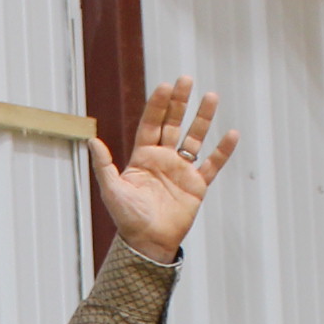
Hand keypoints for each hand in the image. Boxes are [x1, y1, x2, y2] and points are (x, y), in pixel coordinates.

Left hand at [88, 76, 237, 262]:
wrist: (148, 243)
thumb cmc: (127, 218)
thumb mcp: (112, 191)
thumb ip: (104, 166)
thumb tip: (92, 141)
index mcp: (142, 157)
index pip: (151, 124)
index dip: (158, 105)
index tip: (165, 85)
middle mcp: (163, 159)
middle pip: (173, 124)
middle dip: (179, 102)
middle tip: (186, 79)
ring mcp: (181, 170)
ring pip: (194, 138)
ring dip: (203, 118)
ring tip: (212, 96)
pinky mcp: (197, 185)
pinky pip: (212, 164)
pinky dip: (223, 151)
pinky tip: (232, 134)